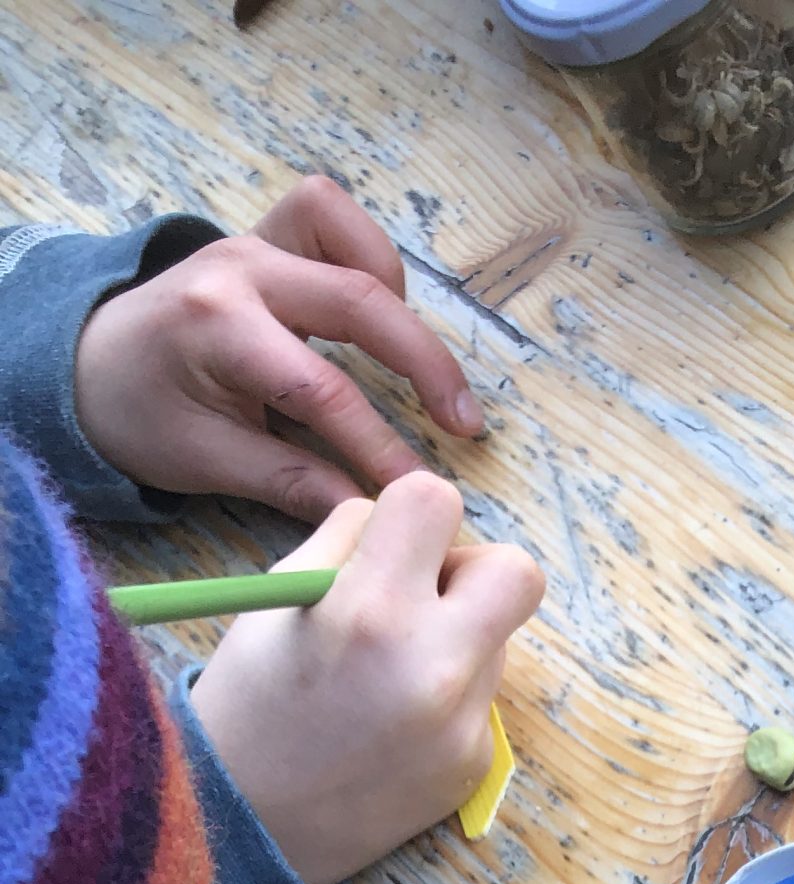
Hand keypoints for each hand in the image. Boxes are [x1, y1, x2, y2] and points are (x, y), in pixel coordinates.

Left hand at [74, 174, 482, 519]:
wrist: (88, 360)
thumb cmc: (142, 415)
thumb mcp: (206, 461)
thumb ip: (289, 483)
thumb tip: (366, 514)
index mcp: (217, 327)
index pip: (322, 388)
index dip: (378, 445)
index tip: (415, 490)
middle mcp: (240, 269)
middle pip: (360, 299)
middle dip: (424, 364)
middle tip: (463, 424)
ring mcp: (255, 243)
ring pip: (353, 239)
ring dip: (399, 301)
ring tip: (419, 365)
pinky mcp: (267, 237)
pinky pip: (330, 216)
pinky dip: (367, 254)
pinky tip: (378, 310)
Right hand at [188, 473, 543, 883]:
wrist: (246, 827)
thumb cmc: (249, 701)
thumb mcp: (278, 598)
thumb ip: (350, 543)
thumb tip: (407, 520)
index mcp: (372, 610)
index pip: (439, 501)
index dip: (416, 515)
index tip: (395, 544)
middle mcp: (434, 667)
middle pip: (517, 571)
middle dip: (474, 571)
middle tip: (425, 596)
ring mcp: (464, 723)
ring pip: (498, 638)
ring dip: (457, 636)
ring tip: (387, 672)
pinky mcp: (476, 764)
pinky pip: (482, 698)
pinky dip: (448, 696)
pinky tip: (395, 723)